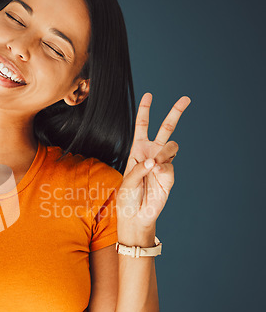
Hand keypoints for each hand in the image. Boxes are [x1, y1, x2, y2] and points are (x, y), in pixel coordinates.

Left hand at [116, 93, 190, 231]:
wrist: (136, 216)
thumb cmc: (127, 198)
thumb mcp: (126, 182)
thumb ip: (139, 169)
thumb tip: (155, 161)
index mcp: (137, 150)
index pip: (142, 126)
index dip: (145, 111)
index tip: (149, 95)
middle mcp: (151, 153)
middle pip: (165, 128)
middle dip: (175, 112)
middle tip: (186, 98)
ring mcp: (162, 163)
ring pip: (171, 146)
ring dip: (164, 151)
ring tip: (155, 163)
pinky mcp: (169, 175)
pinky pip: (170, 165)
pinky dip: (163, 167)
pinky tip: (156, 172)